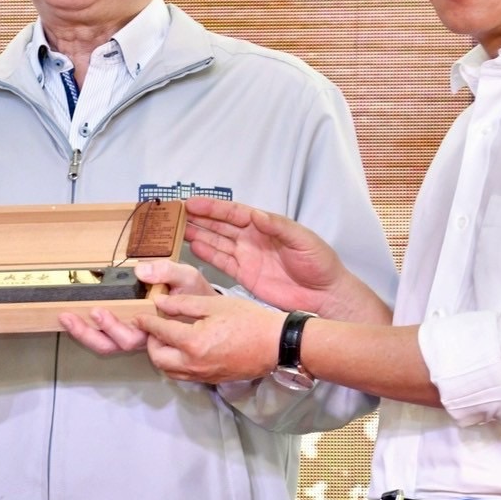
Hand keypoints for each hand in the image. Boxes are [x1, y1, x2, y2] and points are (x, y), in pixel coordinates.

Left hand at [58, 261, 216, 355]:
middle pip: (118, 345)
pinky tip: (76, 322)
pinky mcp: (136, 336)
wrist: (213, 316)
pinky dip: (92, 334)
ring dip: (88, 335)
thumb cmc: (199, 296)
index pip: (135, 335)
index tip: (97, 312)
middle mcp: (150, 340)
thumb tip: (140, 271)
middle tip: (74, 316)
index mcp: (163, 330)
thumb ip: (167, 272)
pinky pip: (112, 342)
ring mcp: (142, 340)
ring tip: (66, 319)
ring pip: (112, 347)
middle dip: (94, 333)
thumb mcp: (189, 278)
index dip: (113, 326)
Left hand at [132, 293, 280, 383]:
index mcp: (193, 342)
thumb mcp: (214, 304)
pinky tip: (182, 349)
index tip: (139, 316)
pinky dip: (175, 364)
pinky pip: (183, 375)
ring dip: (161, 355)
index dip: (146, 322)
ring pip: (168, 370)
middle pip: (157, 358)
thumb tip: (159, 303)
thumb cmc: (249, 320)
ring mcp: (202, 375)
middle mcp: (194, 364)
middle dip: (151, 342)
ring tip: (167, 337)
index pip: (159, 332)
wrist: (275, 344)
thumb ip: (183, 304)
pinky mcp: (211, 379)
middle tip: (155, 327)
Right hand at [184, 196, 371, 318]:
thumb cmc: (319, 264)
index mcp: (265, 225)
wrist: (325, 295)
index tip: (192, 203)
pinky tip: (193, 247)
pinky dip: (207, 254)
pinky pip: (222, 262)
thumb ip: (279, 227)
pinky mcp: (244, 276)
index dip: (212, 208)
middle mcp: (252, 238)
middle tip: (176, 213)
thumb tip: (257, 215)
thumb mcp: (303, 241)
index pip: (233, 213)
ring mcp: (247, 257)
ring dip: (198, 234)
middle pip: (220, 225)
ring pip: (217, 241)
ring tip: (177, 229)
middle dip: (199, 218)